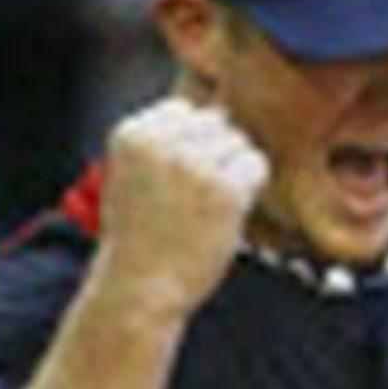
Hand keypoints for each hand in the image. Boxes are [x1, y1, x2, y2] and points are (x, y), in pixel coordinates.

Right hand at [92, 98, 268, 322]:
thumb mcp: (134, 175)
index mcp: (132, 133)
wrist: (140, 288)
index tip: (178, 181)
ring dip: (233, 173)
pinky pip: (256, 166)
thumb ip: (165, 139)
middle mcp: (161, 142)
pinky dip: (250, 188)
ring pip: (238, 143)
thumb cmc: (141, 236)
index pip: (183, 111)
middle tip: (196, 199)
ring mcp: (194, 164)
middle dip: (214, 156)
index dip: (190, 144)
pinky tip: (227, 212)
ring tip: (207, 208)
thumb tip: (220, 100)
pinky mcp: (224, 189)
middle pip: (215, 123)